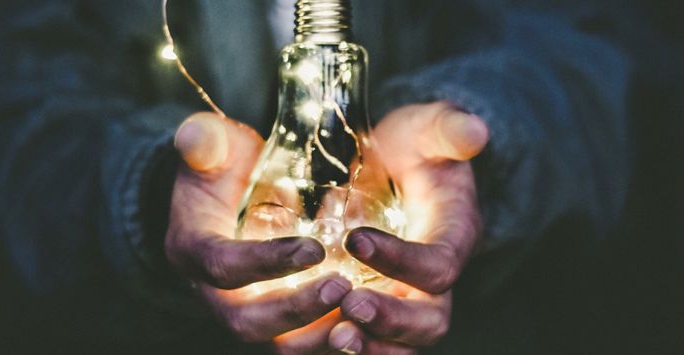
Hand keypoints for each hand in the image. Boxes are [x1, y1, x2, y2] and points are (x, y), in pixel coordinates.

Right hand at [165, 112, 351, 344]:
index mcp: (194, 250)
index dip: (266, 263)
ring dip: (319, 333)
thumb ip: (204, 141)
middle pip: (248, 322)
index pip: (222, 266)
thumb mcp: (213, 146)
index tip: (315, 249)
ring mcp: (246, 308)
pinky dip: (333, 336)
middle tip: (343, 287)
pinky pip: (302, 340)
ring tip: (363, 309)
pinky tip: (369, 321)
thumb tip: (194, 137)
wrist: (229, 195)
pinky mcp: (275, 317)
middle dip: (296, 311)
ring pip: (278, 342)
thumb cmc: (223, 167)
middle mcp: (215, 292)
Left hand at [328, 102, 488, 353]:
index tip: (356, 239)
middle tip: (350, 307)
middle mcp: (435, 277)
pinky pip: (372, 340)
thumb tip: (475, 130)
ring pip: (402, 344)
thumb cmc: (414, 146)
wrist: (397, 165)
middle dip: (392, 320)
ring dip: (371, 347)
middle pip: (430, 320)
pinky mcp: (380, 301)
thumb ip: (448, 129)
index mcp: (454, 236)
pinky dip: (347, 344)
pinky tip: (311, 337)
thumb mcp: (429, 128)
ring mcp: (407, 295)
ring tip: (335, 338)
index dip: (403, 260)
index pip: (439, 265)